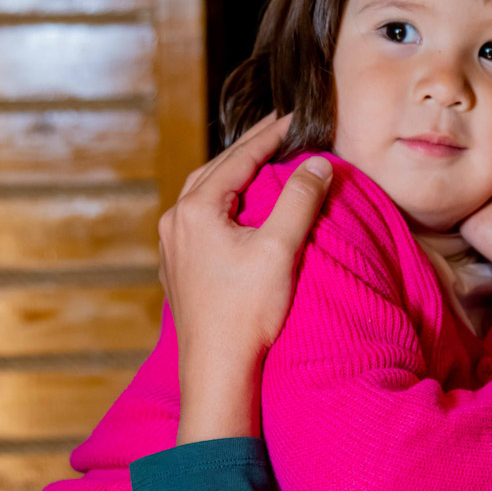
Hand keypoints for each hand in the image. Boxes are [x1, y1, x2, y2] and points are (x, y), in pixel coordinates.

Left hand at [158, 113, 333, 444]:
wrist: (218, 372)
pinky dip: (222, 203)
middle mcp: (176, 222)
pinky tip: (237, 211)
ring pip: (204, 194)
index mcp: (196, 209)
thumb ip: (300, 199)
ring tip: (259, 162)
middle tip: (278, 129)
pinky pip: (199, 221)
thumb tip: (318, 162)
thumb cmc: (247, 314)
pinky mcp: (178, 270)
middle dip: (249, 148)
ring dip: (232, 174)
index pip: (239, 157)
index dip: (270, 134)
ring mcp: (173, 247)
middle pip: (216, 170)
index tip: (295, 117)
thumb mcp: (280, 249)